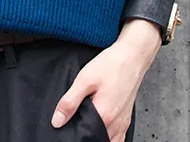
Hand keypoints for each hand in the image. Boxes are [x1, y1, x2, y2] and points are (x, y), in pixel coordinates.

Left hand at [50, 20, 161, 140]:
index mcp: (104, 116)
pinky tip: (101, 127)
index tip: (67, 125)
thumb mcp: (85, 79)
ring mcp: (123, 123)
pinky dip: (109, 137)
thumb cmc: (111, 65)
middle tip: (76, 121)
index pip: (84, 137)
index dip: (74, 133)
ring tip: (87, 123)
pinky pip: (118, 138)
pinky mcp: (127, 118)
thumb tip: (57, 121)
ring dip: (97, 136)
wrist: (132, 56)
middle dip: (85, 134)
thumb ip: (70, 101)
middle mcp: (115, 124)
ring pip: (108, 140)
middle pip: (96, 139)